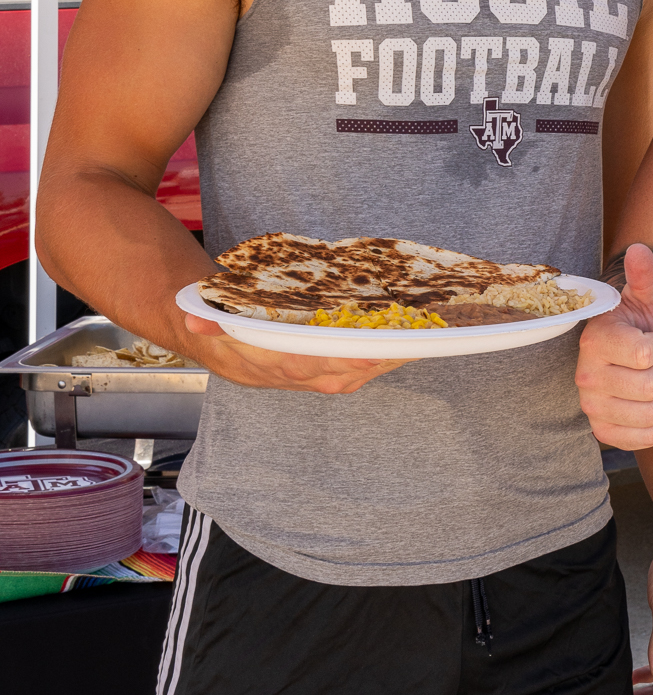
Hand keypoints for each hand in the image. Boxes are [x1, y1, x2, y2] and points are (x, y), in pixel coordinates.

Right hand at [179, 309, 404, 394]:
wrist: (215, 343)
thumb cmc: (219, 322)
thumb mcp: (207, 316)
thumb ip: (207, 320)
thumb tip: (197, 320)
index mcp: (266, 362)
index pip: (304, 365)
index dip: (336, 360)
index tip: (367, 353)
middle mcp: (289, 376)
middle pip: (336, 374)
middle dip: (371, 361)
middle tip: (405, 344)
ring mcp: (304, 379)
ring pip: (347, 378)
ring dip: (379, 364)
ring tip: (412, 346)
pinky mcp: (316, 376)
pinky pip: (349, 376)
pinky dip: (374, 364)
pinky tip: (397, 350)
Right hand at [575, 242, 652, 449]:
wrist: (638, 357)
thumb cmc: (643, 324)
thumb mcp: (649, 299)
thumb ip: (645, 276)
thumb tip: (639, 249)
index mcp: (595, 340)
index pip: (647, 354)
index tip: (651, 338)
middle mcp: (586, 377)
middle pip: (651, 386)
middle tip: (652, 363)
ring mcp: (591, 407)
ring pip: (651, 414)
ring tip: (649, 381)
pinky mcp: (603, 432)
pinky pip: (646, 438)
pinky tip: (646, 404)